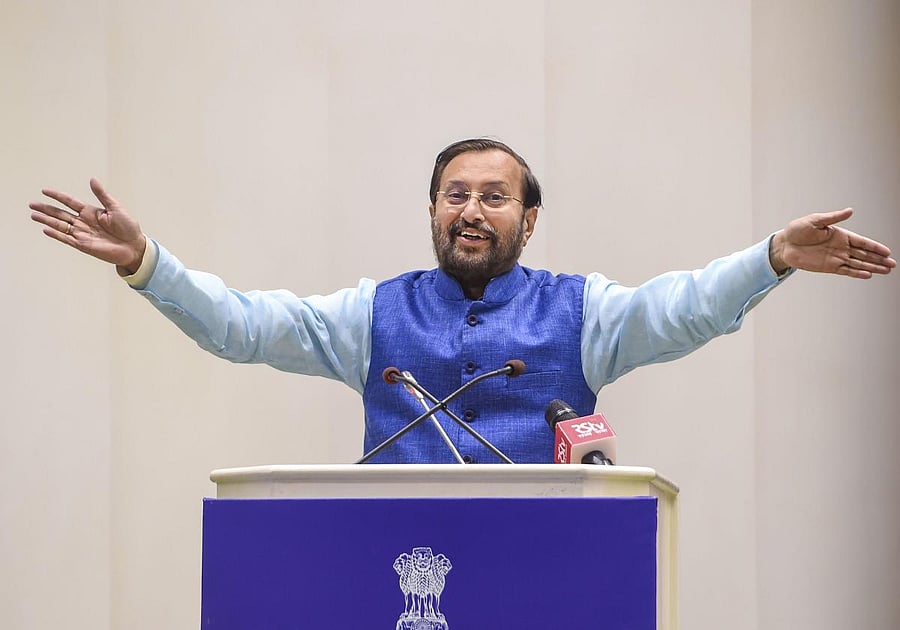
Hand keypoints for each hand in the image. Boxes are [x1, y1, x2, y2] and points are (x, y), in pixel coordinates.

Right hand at [30, 178, 146, 274]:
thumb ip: (102, 195)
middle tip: (32, 204)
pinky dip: (56, 234)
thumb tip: (92, 180)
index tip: (44, 191)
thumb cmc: (128, 227)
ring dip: (47, 220)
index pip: (69, 202)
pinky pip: (67, 239)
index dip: (57, 196)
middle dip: (46, 209)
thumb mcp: (115, 208)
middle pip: (60, 214)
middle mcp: (83, 222)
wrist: (134, 246)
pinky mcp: (83, 245)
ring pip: (60, 225)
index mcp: (90, 212)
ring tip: (33, 215)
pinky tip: (46, 229)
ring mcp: (82, 233)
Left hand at [769, 208, 895, 278]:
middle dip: (879, 259)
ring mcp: (835, 258)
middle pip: (864, 254)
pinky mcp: (828, 267)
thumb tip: (850, 211)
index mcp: (840, 235)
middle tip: (892, 264)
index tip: (887, 251)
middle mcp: (841, 247)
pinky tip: (868, 275)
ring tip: (886, 271)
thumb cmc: (797, 230)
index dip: (875, 247)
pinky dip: (856, 273)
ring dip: (872, 267)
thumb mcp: (815, 221)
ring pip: (858, 264)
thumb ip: (833, 218)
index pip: (862, 242)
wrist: (784, 245)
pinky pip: (846, 271)